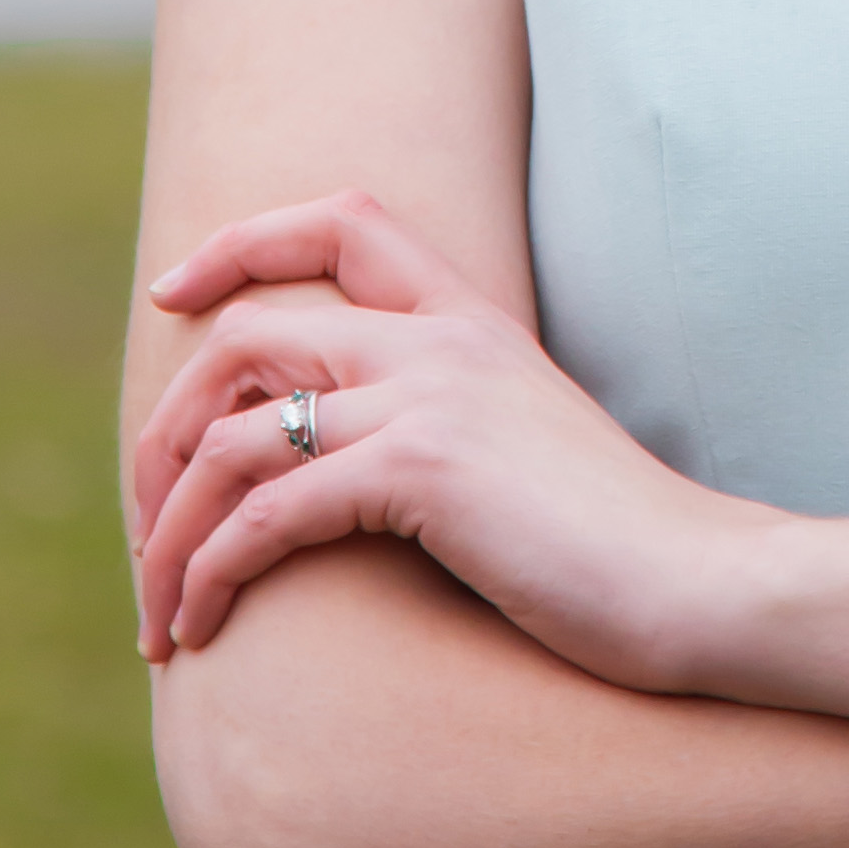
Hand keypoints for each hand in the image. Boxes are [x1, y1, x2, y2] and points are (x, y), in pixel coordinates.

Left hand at [126, 190, 781, 677]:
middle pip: (249, 332)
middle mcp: (445, 341)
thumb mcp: (527, 453)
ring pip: (237, 436)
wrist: (702, 585)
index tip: (174, 294)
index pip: (345, 220)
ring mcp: (433, 400)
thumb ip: (451, 428)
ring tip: (157, 613)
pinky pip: (266, 511)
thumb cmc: (620, 547)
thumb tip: (356, 470)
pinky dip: (210, 571)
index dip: (244, 243)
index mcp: (475, 322)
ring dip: (170, 531)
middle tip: (146, 521)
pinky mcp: (424, 473)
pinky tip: (200, 628)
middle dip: (167, 428)